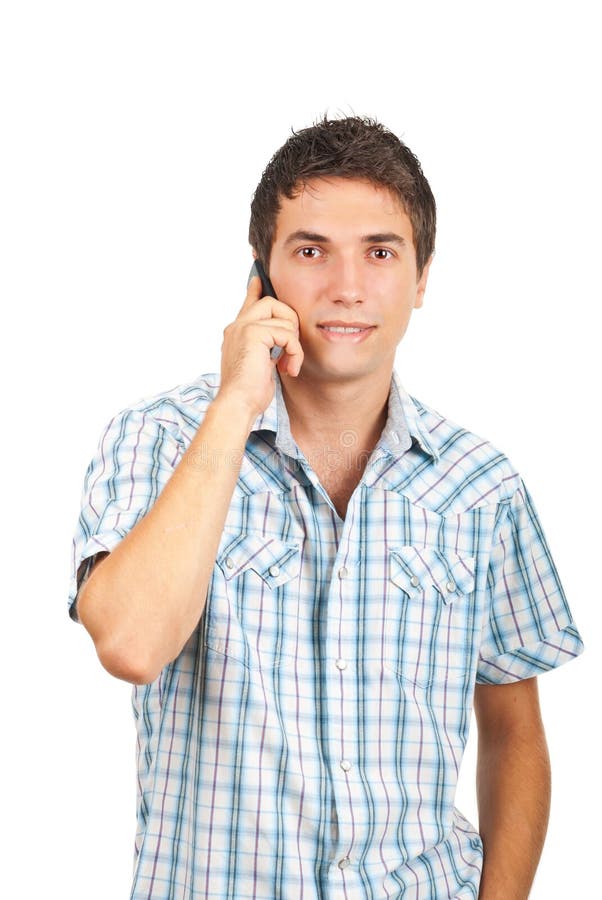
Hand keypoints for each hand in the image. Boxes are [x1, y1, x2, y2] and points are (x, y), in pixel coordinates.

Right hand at [216, 274, 303, 419]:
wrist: (238, 404)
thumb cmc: (249, 393)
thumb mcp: (260, 365)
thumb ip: (266, 348)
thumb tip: (280, 340)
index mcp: (236, 333)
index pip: (248, 304)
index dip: (255, 290)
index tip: (259, 278)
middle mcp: (237, 327)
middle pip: (271, 302)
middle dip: (290, 321)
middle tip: (291, 348)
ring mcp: (244, 328)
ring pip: (284, 318)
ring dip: (294, 345)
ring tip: (288, 365)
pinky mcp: (253, 333)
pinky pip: (287, 334)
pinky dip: (294, 352)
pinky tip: (288, 369)